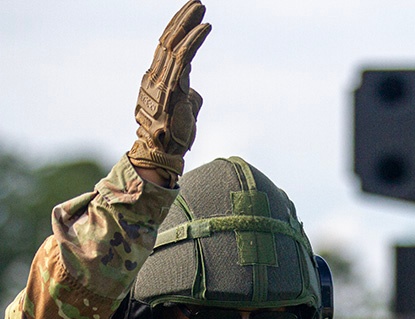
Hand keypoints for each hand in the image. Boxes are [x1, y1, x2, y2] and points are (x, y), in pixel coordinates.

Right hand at [127, 0, 210, 186]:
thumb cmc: (173, 136)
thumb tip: (192, 90)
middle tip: (196, 2)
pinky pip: (183, 57)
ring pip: (174, 44)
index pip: (167, 48)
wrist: (161, 154)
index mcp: (157, 79)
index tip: (191, 15)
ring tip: (200, 7)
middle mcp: (155, 75)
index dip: (178, 30)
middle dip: (182, 19)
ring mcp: (161, 80)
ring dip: (188, 22)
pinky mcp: (171, 87)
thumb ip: (187, 95)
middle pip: (168, 39)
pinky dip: (194, 40)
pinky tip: (205, 27)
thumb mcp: (182, 110)